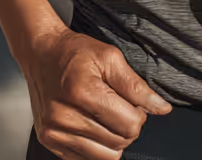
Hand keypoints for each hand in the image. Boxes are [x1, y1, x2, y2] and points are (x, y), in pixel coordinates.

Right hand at [21, 25, 172, 159]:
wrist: (40, 52)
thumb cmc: (74, 52)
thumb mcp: (110, 57)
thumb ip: (137, 86)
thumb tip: (161, 108)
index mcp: (82, 91)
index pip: (130, 124)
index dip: (138, 113)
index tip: (131, 101)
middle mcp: (65, 115)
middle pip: (120, 141)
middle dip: (126, 125)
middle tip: (117, 105)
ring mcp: (55, 131)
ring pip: (106, 156)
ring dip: (113, 138)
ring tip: (104, 115)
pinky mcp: (50, 141)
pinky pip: (87, 159)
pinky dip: (96, 146)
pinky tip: (91, 124)